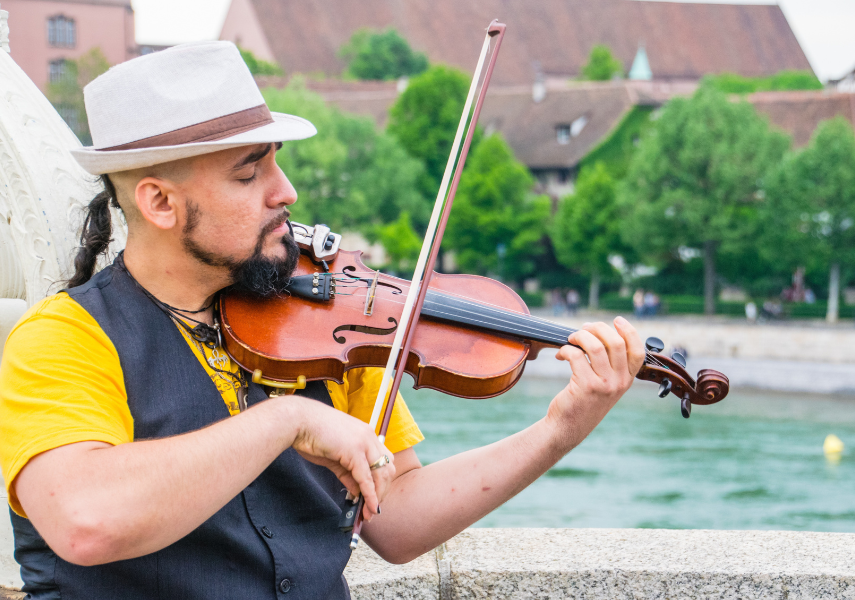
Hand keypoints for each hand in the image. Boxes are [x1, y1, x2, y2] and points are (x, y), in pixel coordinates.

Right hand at [286, 396, 395, 520]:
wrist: (298, 421)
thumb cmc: (312, 435)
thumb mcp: (335, 457)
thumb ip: (348, 473)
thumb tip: (358, 491)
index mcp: (366, 434)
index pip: (383, 461)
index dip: (381, 482)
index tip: (374, 498)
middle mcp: (369, 437)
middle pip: (387, 469)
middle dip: (382, 492)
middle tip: (373, 509)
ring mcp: (364, 442)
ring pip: (381, 474)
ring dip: (377, 496)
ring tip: (369, 512)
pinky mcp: (355, 451)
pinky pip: (366, 478)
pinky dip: (369, 495)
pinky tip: (368, 506)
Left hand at [546, 317, 644, 450]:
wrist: (568, 427)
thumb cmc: (584, 402)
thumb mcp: (606, 385)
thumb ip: (610, 364)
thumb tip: (598, 331)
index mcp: (627, 380)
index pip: (638, 351)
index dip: (629, 332)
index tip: (617, 321)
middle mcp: (619, 382)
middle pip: (615, 342)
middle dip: (597, 328)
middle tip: (584, 329)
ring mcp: (604, 385)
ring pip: (595, 346)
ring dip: (579, 336)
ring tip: (571, 339)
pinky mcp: (585, 386)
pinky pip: (576, 355)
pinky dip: (566, 349)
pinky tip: (561, 354)